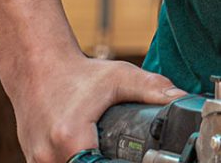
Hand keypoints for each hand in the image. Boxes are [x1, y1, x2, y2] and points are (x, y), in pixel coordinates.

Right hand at [3, 49, 186, 162]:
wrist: (37, 68)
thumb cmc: (79, 73)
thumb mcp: (119, 77)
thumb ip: (153, 88)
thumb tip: (182, 98)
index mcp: (70, 138)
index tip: (136, 157)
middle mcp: (49, 157)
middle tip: (123, 152)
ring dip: (93, 162)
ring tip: (111, 151)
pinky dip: (77, 162)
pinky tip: (95, 152)